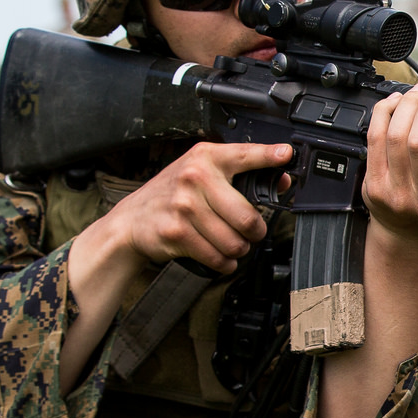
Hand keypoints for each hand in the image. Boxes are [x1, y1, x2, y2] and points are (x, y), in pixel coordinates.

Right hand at [97, 141, 290, 273]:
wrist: (131, 220)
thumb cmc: (171, 195)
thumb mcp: (201, 173)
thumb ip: (240, 174)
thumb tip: (283, 179)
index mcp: (206, 158)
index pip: (245, 154)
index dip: (268, 155)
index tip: (286, 154)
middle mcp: (195, 177)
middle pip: (248, 217)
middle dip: (256, 232)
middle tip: (252, 232)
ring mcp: (184, 206)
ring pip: (235, 242)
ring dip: (239, 250)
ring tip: (233, 244)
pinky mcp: (177, 233)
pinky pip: (217, 257)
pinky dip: (225, 263)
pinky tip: (221, 256)